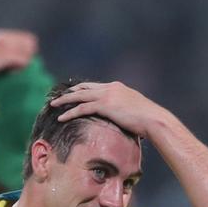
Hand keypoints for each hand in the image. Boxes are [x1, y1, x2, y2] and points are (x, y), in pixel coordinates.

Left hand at [49, 81, 172, 137]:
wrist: (154, 120)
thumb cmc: (148, 120)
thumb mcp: (134, 111)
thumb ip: (124, 111)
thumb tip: (123, 120)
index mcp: (117, 87)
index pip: (94, 86)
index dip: (81, 89)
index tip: (72, 93)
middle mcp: (110, 88)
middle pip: (83, 88)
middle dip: (69, 92)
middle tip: (58, 97)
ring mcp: (107, 95)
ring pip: (79, 96)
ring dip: (64, 100)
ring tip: (53, 105)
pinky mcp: (105, 105)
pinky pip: (82, 108)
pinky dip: (70, 112)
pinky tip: (61, 117)